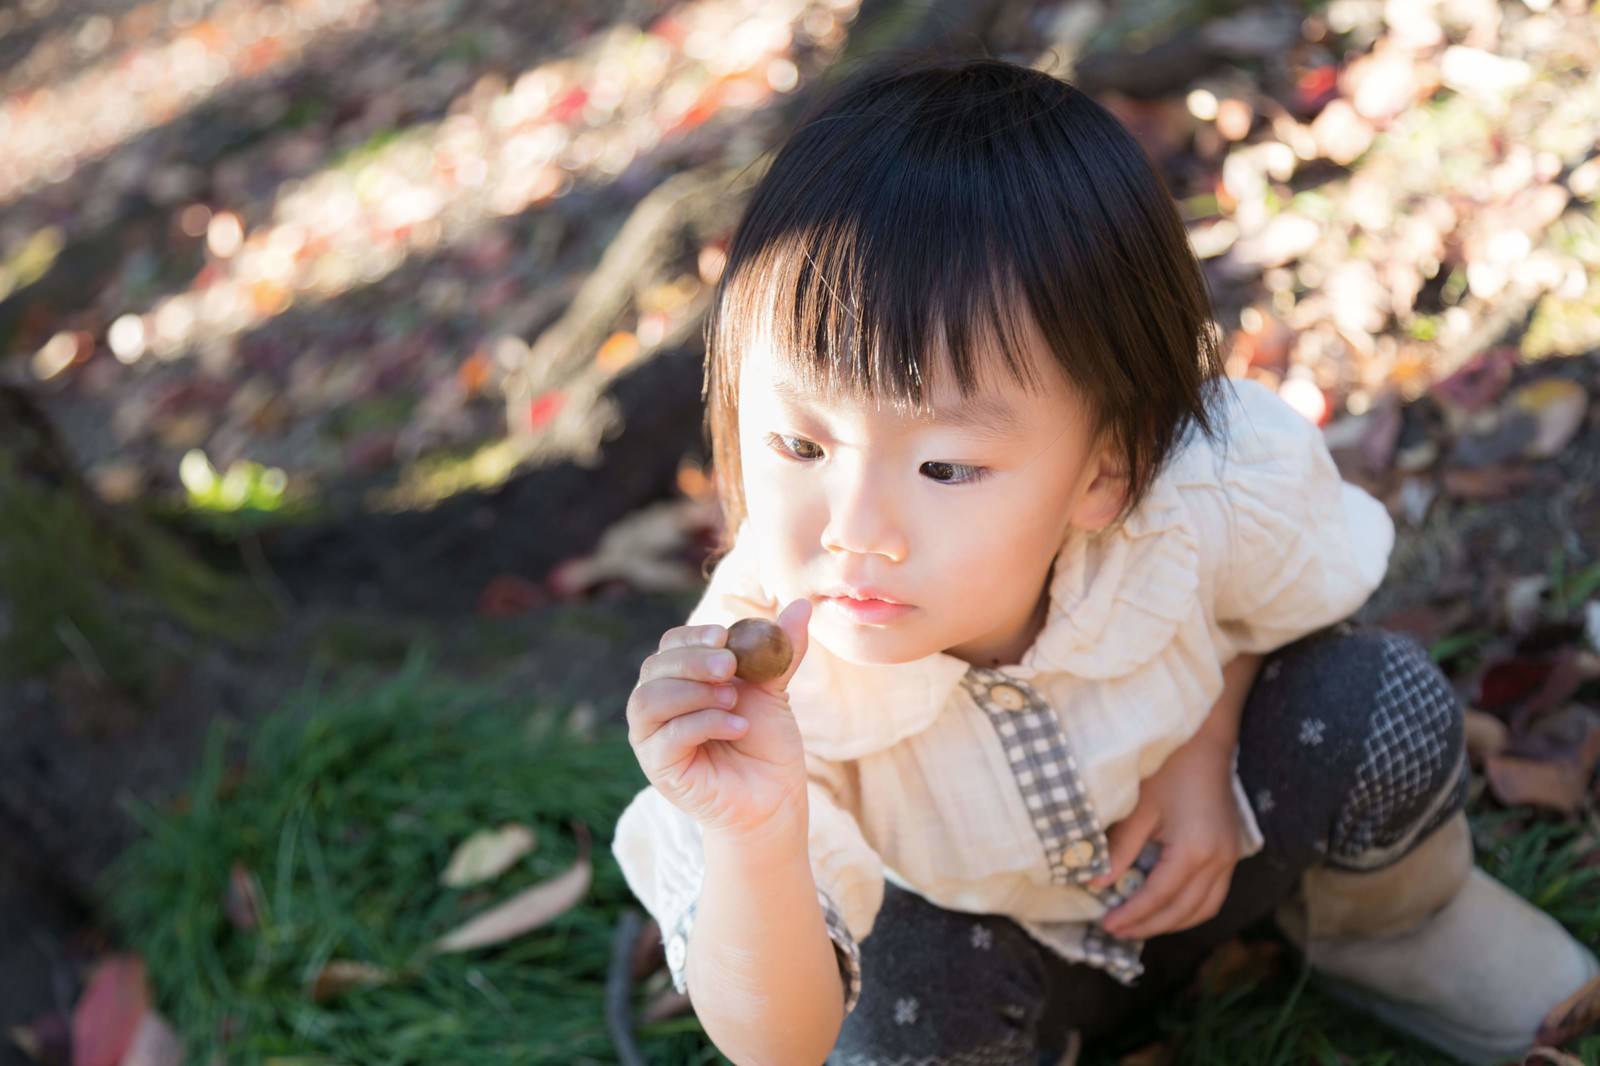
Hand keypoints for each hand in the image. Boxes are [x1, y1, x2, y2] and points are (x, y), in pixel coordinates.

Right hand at [626, 598, 812, 837]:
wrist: (772, 800)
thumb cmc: (766, 745)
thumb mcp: (774, 691)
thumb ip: (780, 650)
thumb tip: (801, 605)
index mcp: (679, 682)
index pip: (669, 646)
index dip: (692, 638)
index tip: (725, 638)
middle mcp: (658, 708)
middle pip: (654, 668)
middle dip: (692, 661)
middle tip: (731, 665)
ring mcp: (653, 740)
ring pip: (648, 701)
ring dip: (692, 692)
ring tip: (733, 699)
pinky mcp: (660, 770)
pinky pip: (666, 738)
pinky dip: (702, 724)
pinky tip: (737, 726)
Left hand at [1091, 734, 1242, 939]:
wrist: (1204, 743)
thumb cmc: (1168, 769)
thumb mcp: (1138, 809)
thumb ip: (1118, 850)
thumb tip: (1095, 883)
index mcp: (1194, 851)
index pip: (1158, 897)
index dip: (1131, 915)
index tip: (1106, 924)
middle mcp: (1218, 861)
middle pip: (1183, 911)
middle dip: (1149, 926)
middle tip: (1118, 931)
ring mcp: (1230, 857)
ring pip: (1204, 909)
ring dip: (1173, 923)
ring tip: (1140, 925)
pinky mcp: (1231, 851)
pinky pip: (1214, 895)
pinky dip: (1190, 908)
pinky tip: (1166, 907)